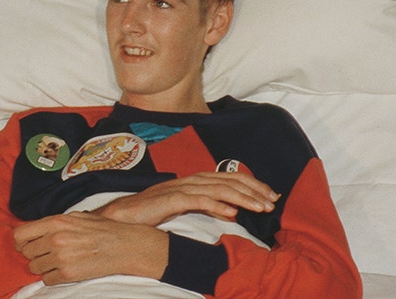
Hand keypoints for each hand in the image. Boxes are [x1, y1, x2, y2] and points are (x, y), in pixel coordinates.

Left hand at [14, 211, 168, 284]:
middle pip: (26, 252)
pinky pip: (47, 279)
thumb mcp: (75, 217)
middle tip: (45, 254)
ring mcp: (61, 258)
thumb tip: (37, 230)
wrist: (122, 246)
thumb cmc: (101, 230)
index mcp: (55, 223)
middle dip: (33, 254)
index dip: (20, 241)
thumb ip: (54, 223)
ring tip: (55, 262)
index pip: (20, 234)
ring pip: (34, 268)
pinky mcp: (68, 274)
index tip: (25, 245)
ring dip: (42, 267)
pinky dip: (52, 277)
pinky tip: (62, 270)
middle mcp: (55, 239)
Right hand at [94, 171, 279, 226]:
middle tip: (273, 201)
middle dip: (254, 190)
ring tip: (260, 207)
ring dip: (242, 197)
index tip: (270, 195)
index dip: (252, 184)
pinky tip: (232, 214)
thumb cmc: (150, 214)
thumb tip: (231, 212)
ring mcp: (179, 189)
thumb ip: (205, 205)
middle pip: (227, 179)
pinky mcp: (170, 200)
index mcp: (193, 180)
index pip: (228, 177)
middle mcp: (189, 180)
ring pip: (217, 189)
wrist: (121, 217)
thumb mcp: (183, 208)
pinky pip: (197, 201)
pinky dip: (216, 205)